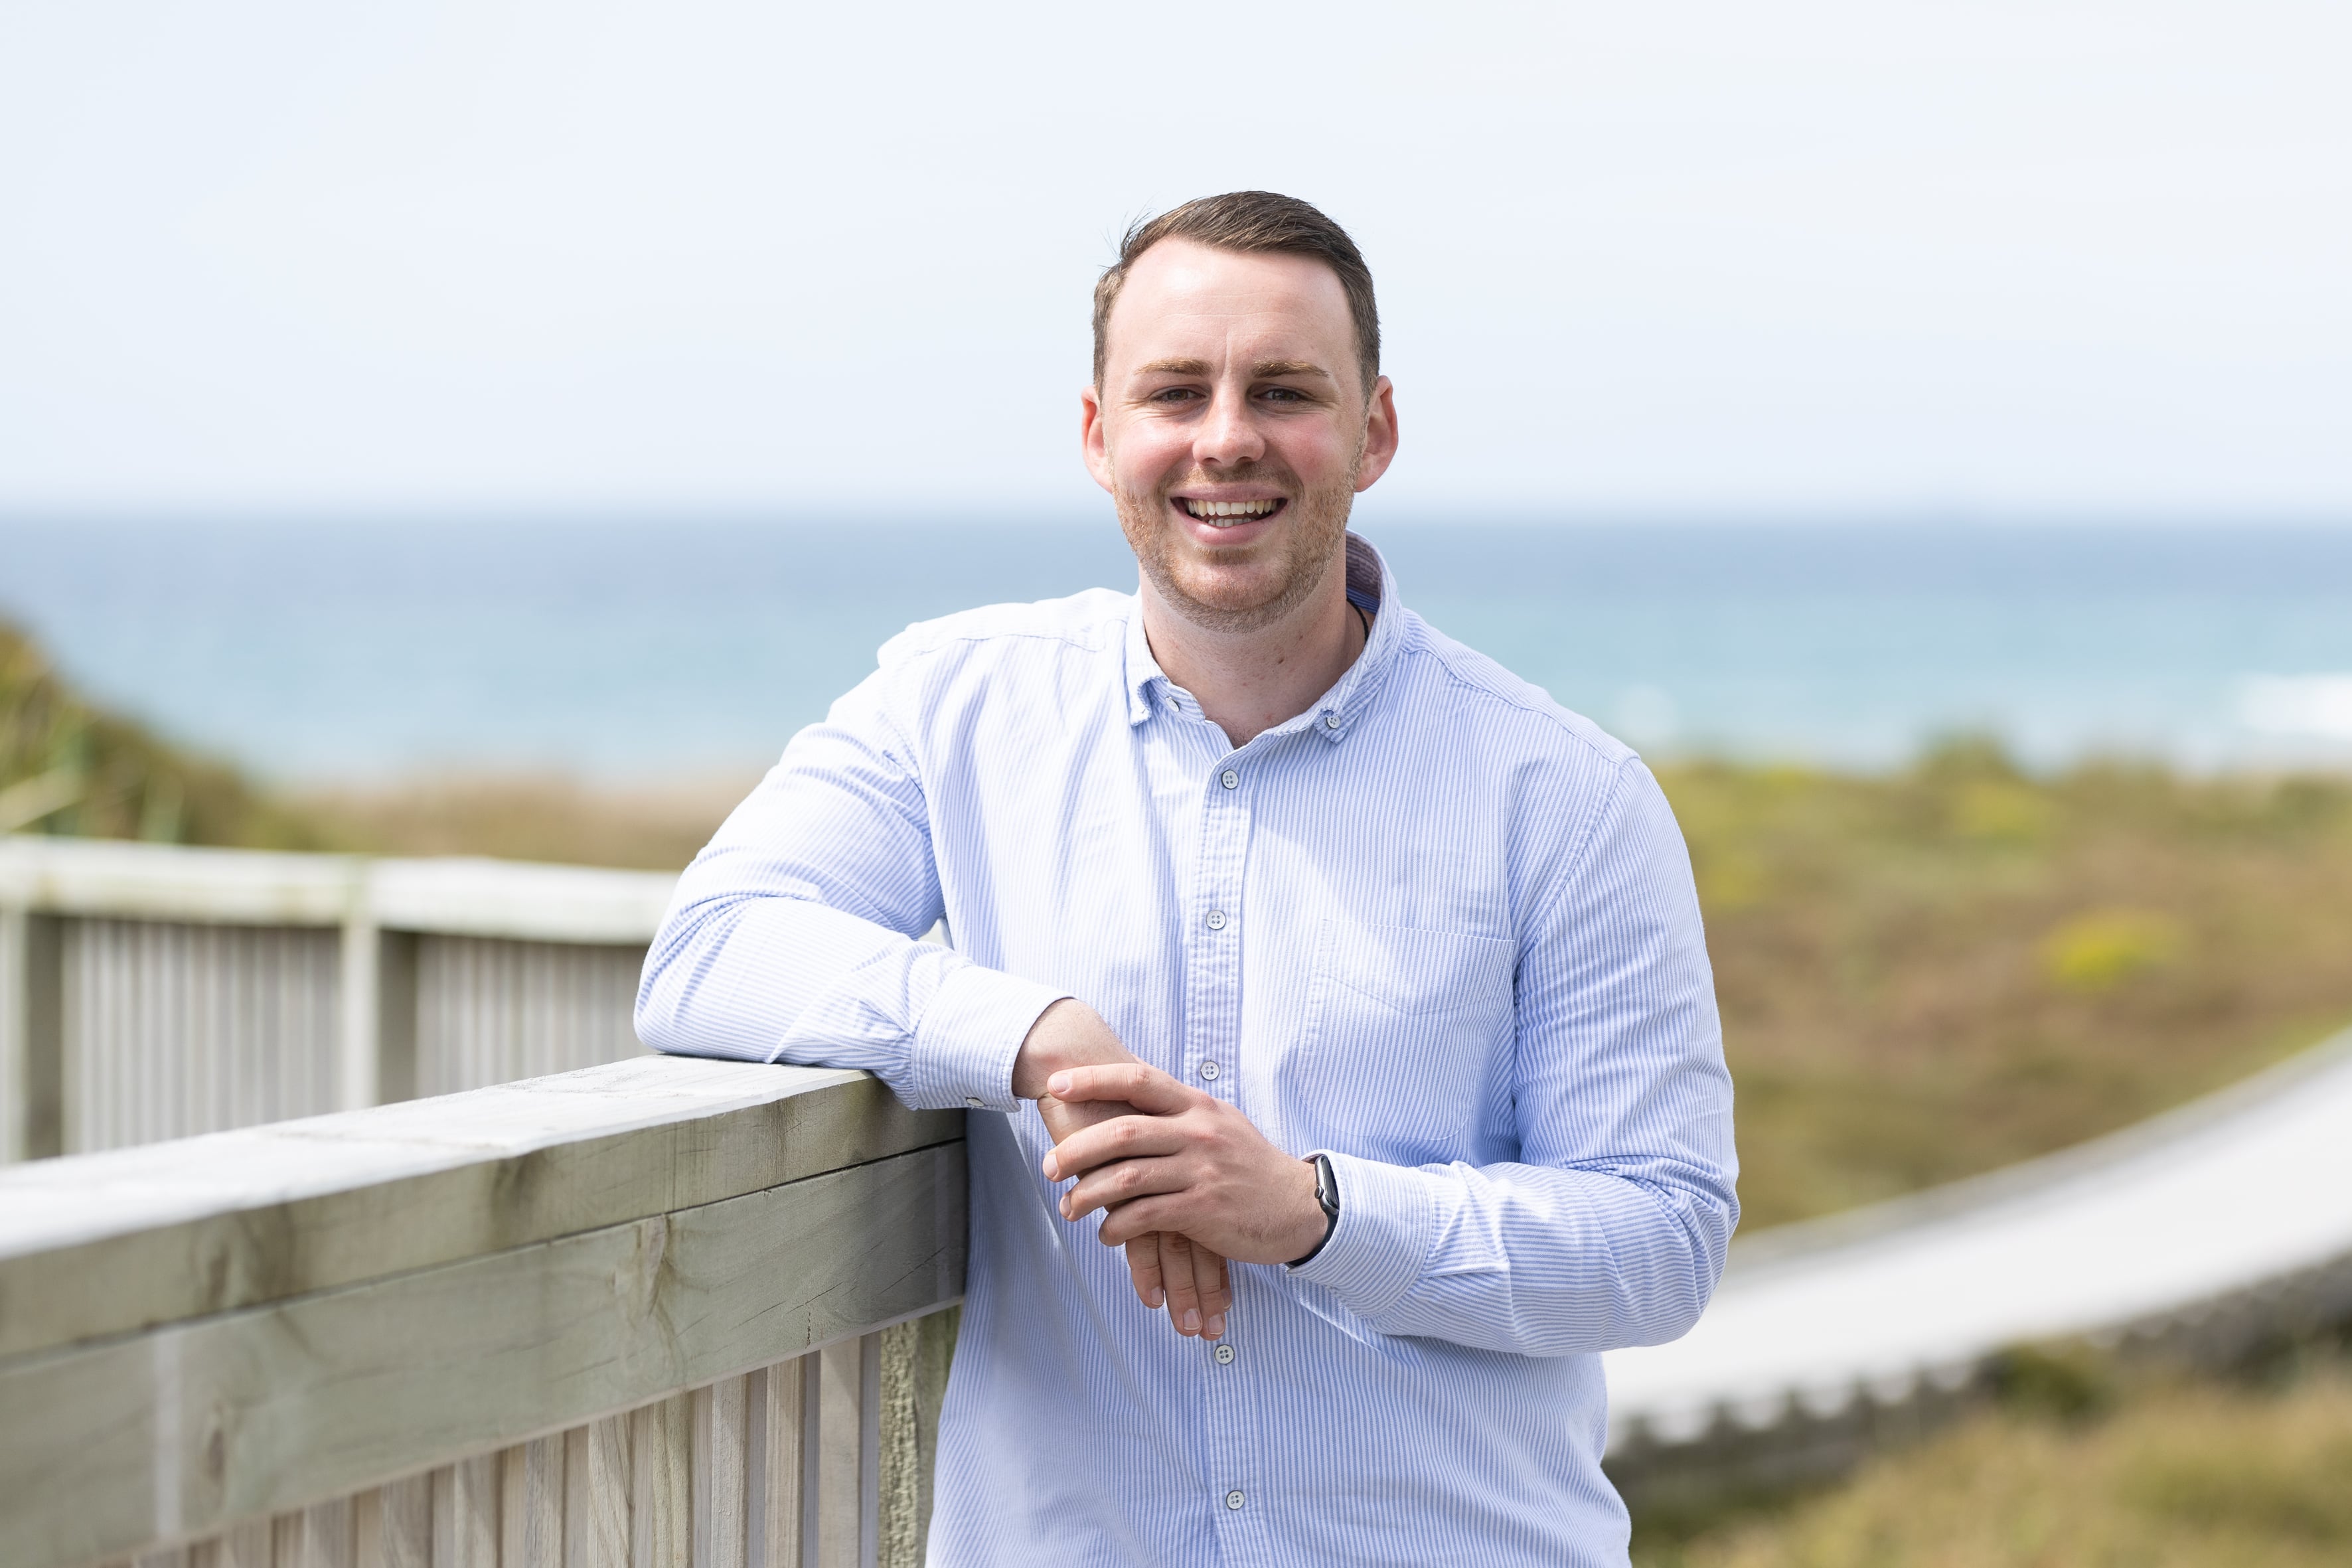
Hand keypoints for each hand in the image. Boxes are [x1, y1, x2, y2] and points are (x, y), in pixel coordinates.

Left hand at [1041, 1062, 1327, 1273]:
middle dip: (1076, 1149)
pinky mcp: (1204, 1210)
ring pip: (1127, 1177)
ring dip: (1088, 1194)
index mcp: (1197, 1105)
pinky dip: (1117, 1227)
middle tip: (1049, 1166)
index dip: (1094, 1079)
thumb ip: (1179, 1112)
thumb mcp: (1219, 1124)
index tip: (1056, 1084)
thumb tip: (1131, 1097)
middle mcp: (1197, 1132)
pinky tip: (1106, 1234)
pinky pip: (1145, 1217)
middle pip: (1122, 1131)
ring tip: (1069, 1208)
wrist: (1299, 1205)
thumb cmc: (1250, 1165)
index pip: (1139, 1079)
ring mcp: (1201, 1171)